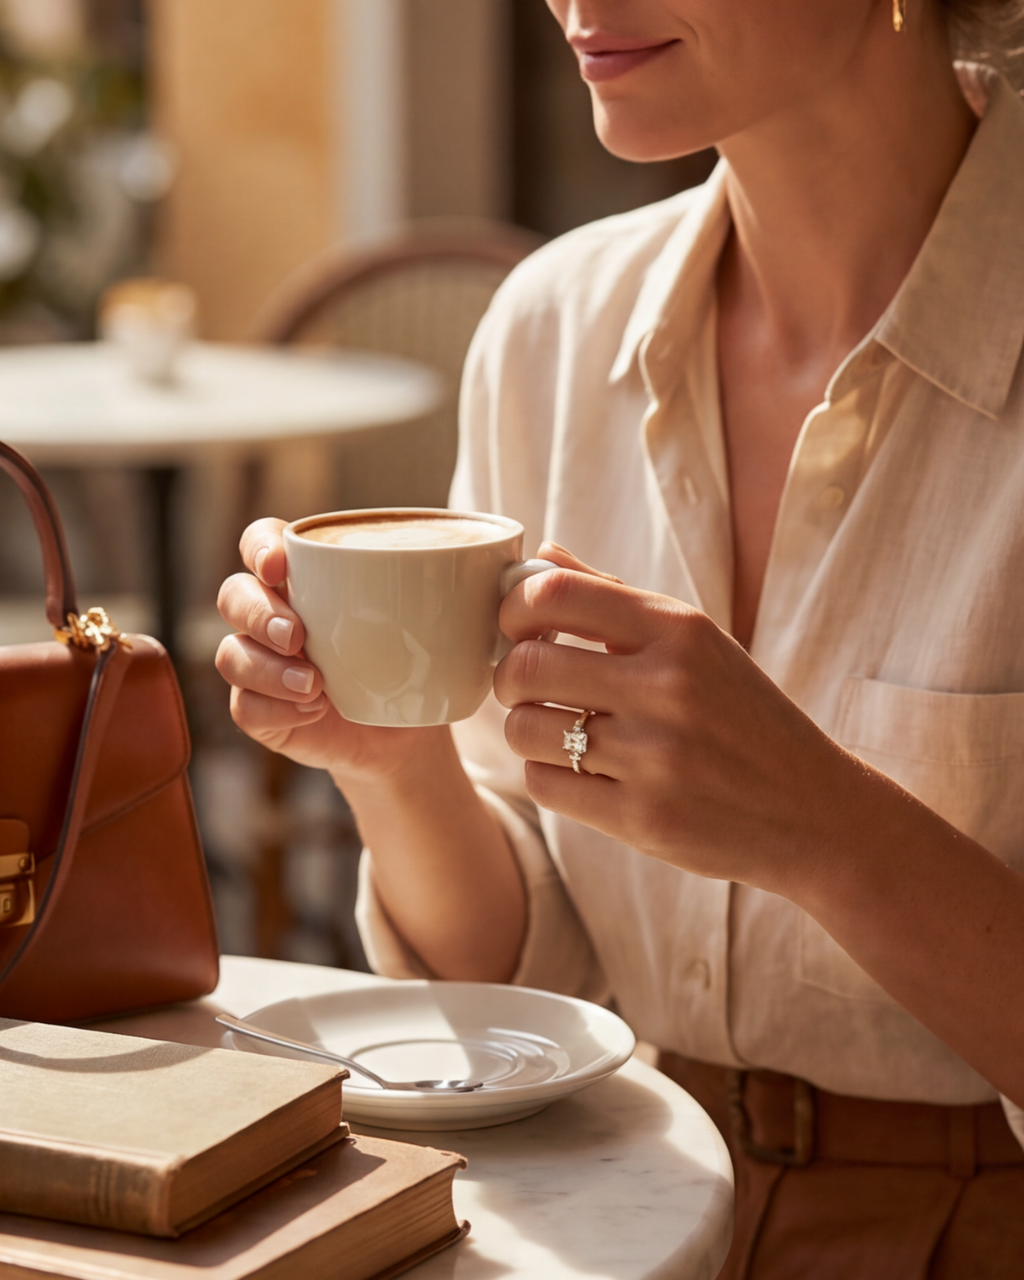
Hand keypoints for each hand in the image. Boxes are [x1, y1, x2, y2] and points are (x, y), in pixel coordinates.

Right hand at [216, 519, 448, 780]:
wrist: (409, 729)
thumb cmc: (420, 656)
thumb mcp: (448, 617)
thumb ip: (473, 584)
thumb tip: (529, 564)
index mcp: (307, 573)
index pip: (261, 540)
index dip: (260, 546)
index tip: (281, 563)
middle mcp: (273, 612)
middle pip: (235, 594)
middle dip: (260, 612)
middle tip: (299, 635)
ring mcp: (261, 662)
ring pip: (231, 653)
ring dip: (266, 668)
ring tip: (315, 686)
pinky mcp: (261, 709)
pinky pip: (243, 706)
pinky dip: (274, 708)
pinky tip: (311, 711)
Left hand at [494, 544, 855, 892]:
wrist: (814, 813)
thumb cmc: (744, 718)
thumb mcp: (697, 643)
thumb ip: (613, 598)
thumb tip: (542, 555)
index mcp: (680, 630)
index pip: (554, 592)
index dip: (512, 607)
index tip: (516, 627)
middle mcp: (666, 687)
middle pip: (526, 665)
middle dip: (509, 676)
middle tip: (526, 686)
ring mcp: (654, 756)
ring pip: (524, 729)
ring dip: (526, 729)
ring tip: (556, 730)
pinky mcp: (642, 818)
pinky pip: (544, 784)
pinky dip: (548, 775)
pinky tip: (579, 771)